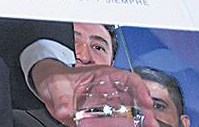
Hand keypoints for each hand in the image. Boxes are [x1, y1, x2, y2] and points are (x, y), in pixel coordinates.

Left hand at [31, 60, 156, 126]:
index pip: (128, 79)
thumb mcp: (55, 84)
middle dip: (145, 111)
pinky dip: (122, 126)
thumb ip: (61, 98)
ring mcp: (105, 105)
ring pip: (128, 113)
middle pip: (134, 99)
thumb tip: (65, 111)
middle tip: (151, 124)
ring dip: (138, 122)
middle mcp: (108, 90)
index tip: (146, 101)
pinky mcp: (99, 117)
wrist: (47, 87)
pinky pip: (115, 123)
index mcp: (102, 76)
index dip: (141, 89)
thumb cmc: (54, 78)